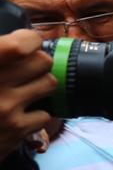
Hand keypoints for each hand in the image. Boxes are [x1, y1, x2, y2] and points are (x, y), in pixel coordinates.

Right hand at [0, 30, 56, 158]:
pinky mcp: (16, 129)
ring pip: (49, 83)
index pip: (22, 44)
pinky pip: (44, 114)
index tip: (25, 45)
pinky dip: (34, 115)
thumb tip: (21, 40)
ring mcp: (7, 107)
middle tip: (24, 71)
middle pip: (43, 61)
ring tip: (23, 91)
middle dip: (36, 64)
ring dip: (39, 86)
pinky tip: (18, 115)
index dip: (29, 40)